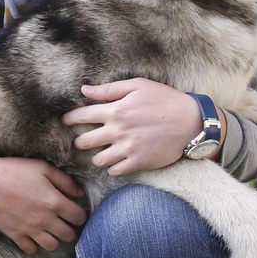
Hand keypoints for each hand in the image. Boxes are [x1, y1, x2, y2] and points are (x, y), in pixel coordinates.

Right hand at [0, 150, 86, 253]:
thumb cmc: (13, 171)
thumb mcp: (42, 168)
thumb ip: (64, 181)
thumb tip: (79, 194)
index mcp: (54, 202)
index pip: (79, 217)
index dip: (80, 215)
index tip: (75, 212)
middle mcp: (45, 220)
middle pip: (68, 235)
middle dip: (70, 229)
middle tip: (65, 222)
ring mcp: (30, 230)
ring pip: (52, 246)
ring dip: (55, 240)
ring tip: (51, 231)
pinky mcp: (15, 235)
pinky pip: (31, 250)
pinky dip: (34, 245)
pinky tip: (33, 235)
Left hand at [61, 78, 201, 175]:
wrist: (191, 122)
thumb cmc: (165, 100)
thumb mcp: (138, 86)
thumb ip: (109, 90)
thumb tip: (84, 90)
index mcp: (116, 110)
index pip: (82, 116)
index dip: (69, 119)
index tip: (66, 122)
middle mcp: (118, 131)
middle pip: (84, 142)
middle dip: (80, 141)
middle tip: (82, 141)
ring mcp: (128, 148)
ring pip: (98, 160)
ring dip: (96, 156)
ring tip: (101, 152)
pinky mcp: (138, 162)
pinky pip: (115, 171)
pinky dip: (112, 167)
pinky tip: (116, 161)